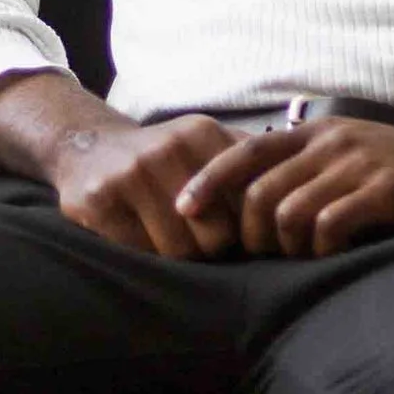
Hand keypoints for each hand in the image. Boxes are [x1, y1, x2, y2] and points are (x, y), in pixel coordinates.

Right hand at [0, 75, 288, 257]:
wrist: (86, 145)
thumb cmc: (161, 156)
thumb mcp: (204, 142)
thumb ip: (248, 161)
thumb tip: (307, 192)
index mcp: (202, 134)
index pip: (246, 205)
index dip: (244, 230)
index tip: (236, 236)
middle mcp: (167, 148)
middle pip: (216, 235)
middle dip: (213, 251)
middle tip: (202, 246)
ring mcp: (130, 173)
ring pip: (178, 250)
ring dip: (178, 259)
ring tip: (172, 245)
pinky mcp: (97, 200)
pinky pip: (139, 253)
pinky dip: (146, 257)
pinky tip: (141, 242)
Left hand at [174, 116, 393, 258]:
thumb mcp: (352, 155)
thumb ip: (308, 169)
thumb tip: (253, 205)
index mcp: (318, 131)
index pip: (246, 151)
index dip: (210, 181)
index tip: (183, 209)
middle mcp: (333, 142)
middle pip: (259, 193)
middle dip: (251, 234)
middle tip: (265, 257)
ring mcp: (359, 164)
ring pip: (288, 213)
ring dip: (288, 247)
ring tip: (305, 259)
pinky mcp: (387, 191)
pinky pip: (330, 225)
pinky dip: (322, 249)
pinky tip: (337, 254)